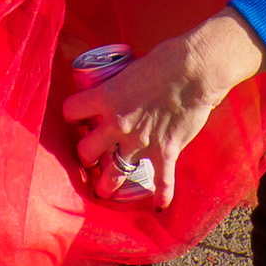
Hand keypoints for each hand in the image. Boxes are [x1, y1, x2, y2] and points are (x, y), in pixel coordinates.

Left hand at [64, 10, 265, 207]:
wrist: (194, 70)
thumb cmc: (165, 60)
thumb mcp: (131, 68)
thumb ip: (122, 85)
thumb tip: (122, 89)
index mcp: (106, 97)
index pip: (72, 110)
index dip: (72, 114)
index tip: (77, 117)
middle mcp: (117, 124)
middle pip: (85, 150)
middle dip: (85, 155)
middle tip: (89, 155)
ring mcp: (140, 142)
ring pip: (113, 173)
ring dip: (107, 184)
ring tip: (104, 189)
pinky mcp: (164, 152)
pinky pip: (161, 181)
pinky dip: (162, 195)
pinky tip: (158, 205)